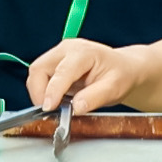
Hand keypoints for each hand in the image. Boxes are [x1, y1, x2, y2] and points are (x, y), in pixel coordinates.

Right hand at [25, 36, 144, 113]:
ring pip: (36, 73)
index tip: (48, 108)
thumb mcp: (115, 88)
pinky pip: (40, 78)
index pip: (61, 72)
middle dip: (39, 92)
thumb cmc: (121, 75)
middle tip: (49, 112)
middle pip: (39, 69)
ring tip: (56, 107)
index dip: (52, 91)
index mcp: (83, 52)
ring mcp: (59, 55)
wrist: (124, 69)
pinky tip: (57, 101)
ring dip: (40, 93)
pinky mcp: (55, 64)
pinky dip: (44, 92)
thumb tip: (76, 107)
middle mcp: (67, 49)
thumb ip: (95, 97)